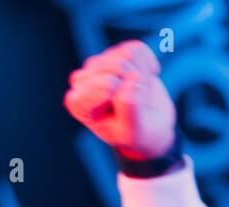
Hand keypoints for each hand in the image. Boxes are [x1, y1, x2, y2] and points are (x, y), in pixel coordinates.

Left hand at [63, 40, 175, 159]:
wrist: (150, 130)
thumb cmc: (136, 135)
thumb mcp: (132, 132)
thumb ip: (128, 108)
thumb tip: (133, 78)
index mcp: (78, 103)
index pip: (107, 85)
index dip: (127, 97)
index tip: (128, 115)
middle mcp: (82, 80)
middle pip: (118, 67)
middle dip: (137, 86)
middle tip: (138, 105)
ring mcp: (98, 64)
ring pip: (128, 55)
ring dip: (143, 77)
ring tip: (140, 94)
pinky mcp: (115, 53)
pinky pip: (138, 49)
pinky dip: (148, 66)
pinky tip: (144, 80)